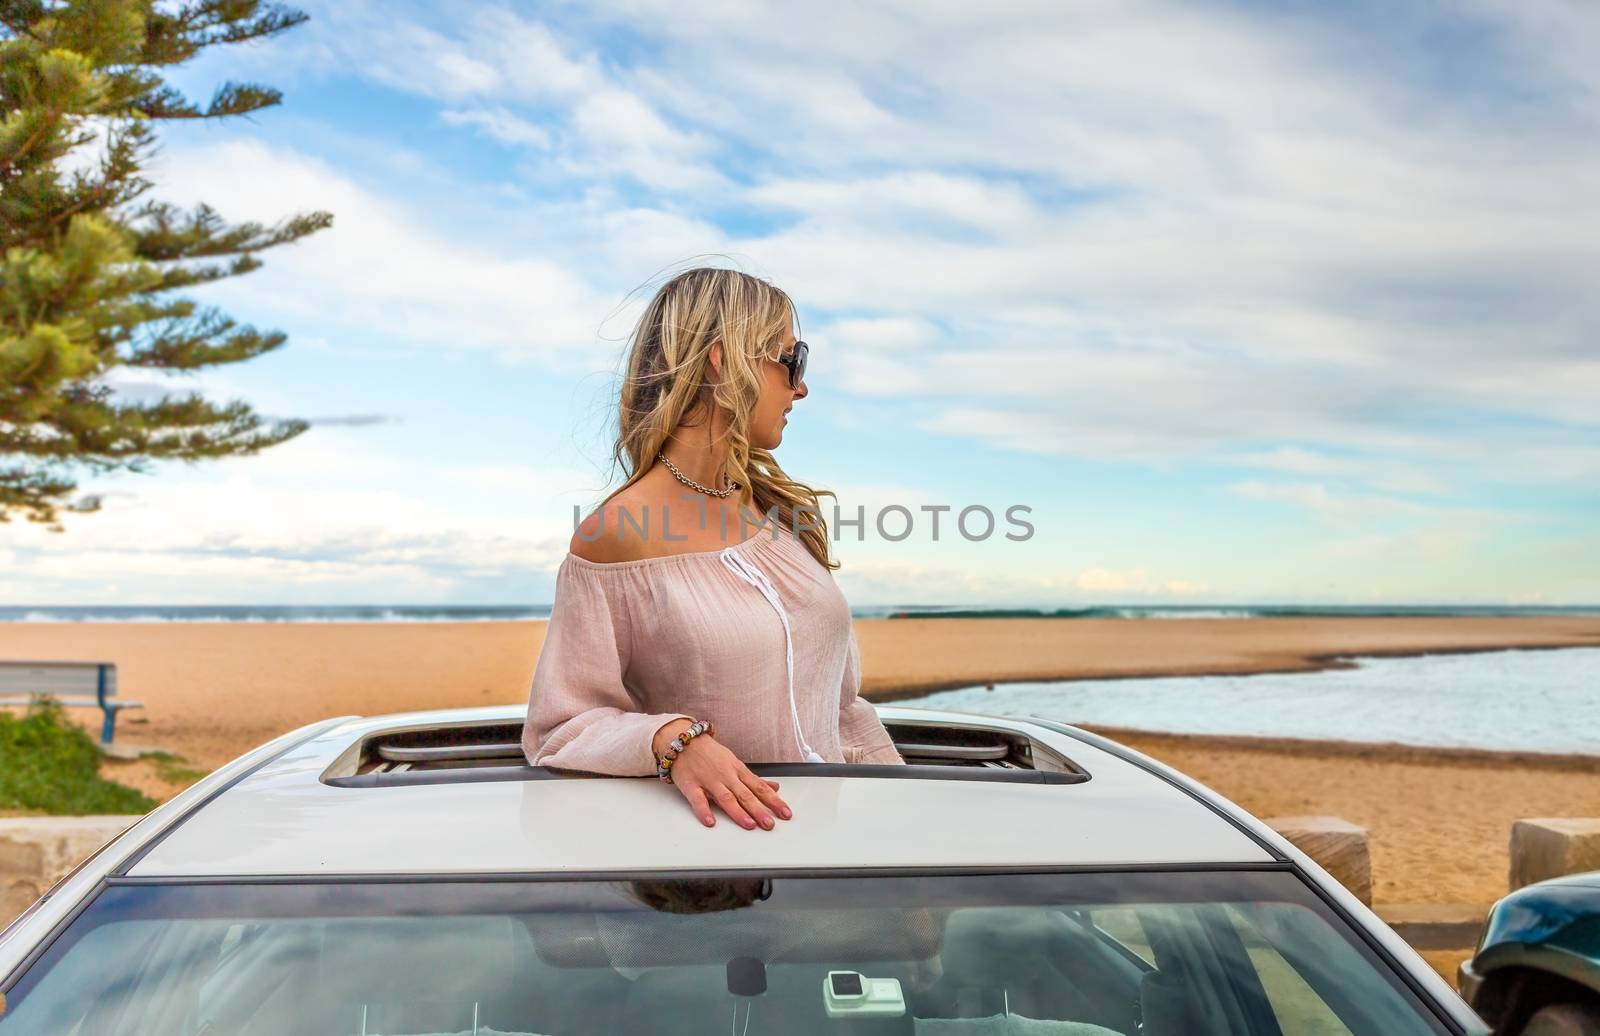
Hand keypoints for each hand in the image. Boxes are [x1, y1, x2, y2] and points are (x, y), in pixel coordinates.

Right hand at [654, 720, 791, 829]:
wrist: (684, 740)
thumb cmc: (710, 754)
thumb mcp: (735, 763)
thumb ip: (754, 779)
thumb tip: (775, 787)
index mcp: (738, 771)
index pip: (759, 787)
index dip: (773, 801)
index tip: (785, 813)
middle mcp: (726, 776)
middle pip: (745, 794)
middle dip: (759, 810)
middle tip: (770, 823)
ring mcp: (708, 781)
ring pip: (725, 797)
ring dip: (738, 812)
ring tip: (749, 824)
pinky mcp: (691, 786)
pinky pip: (698, 799)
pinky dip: (703, 810)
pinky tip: (710, 821)